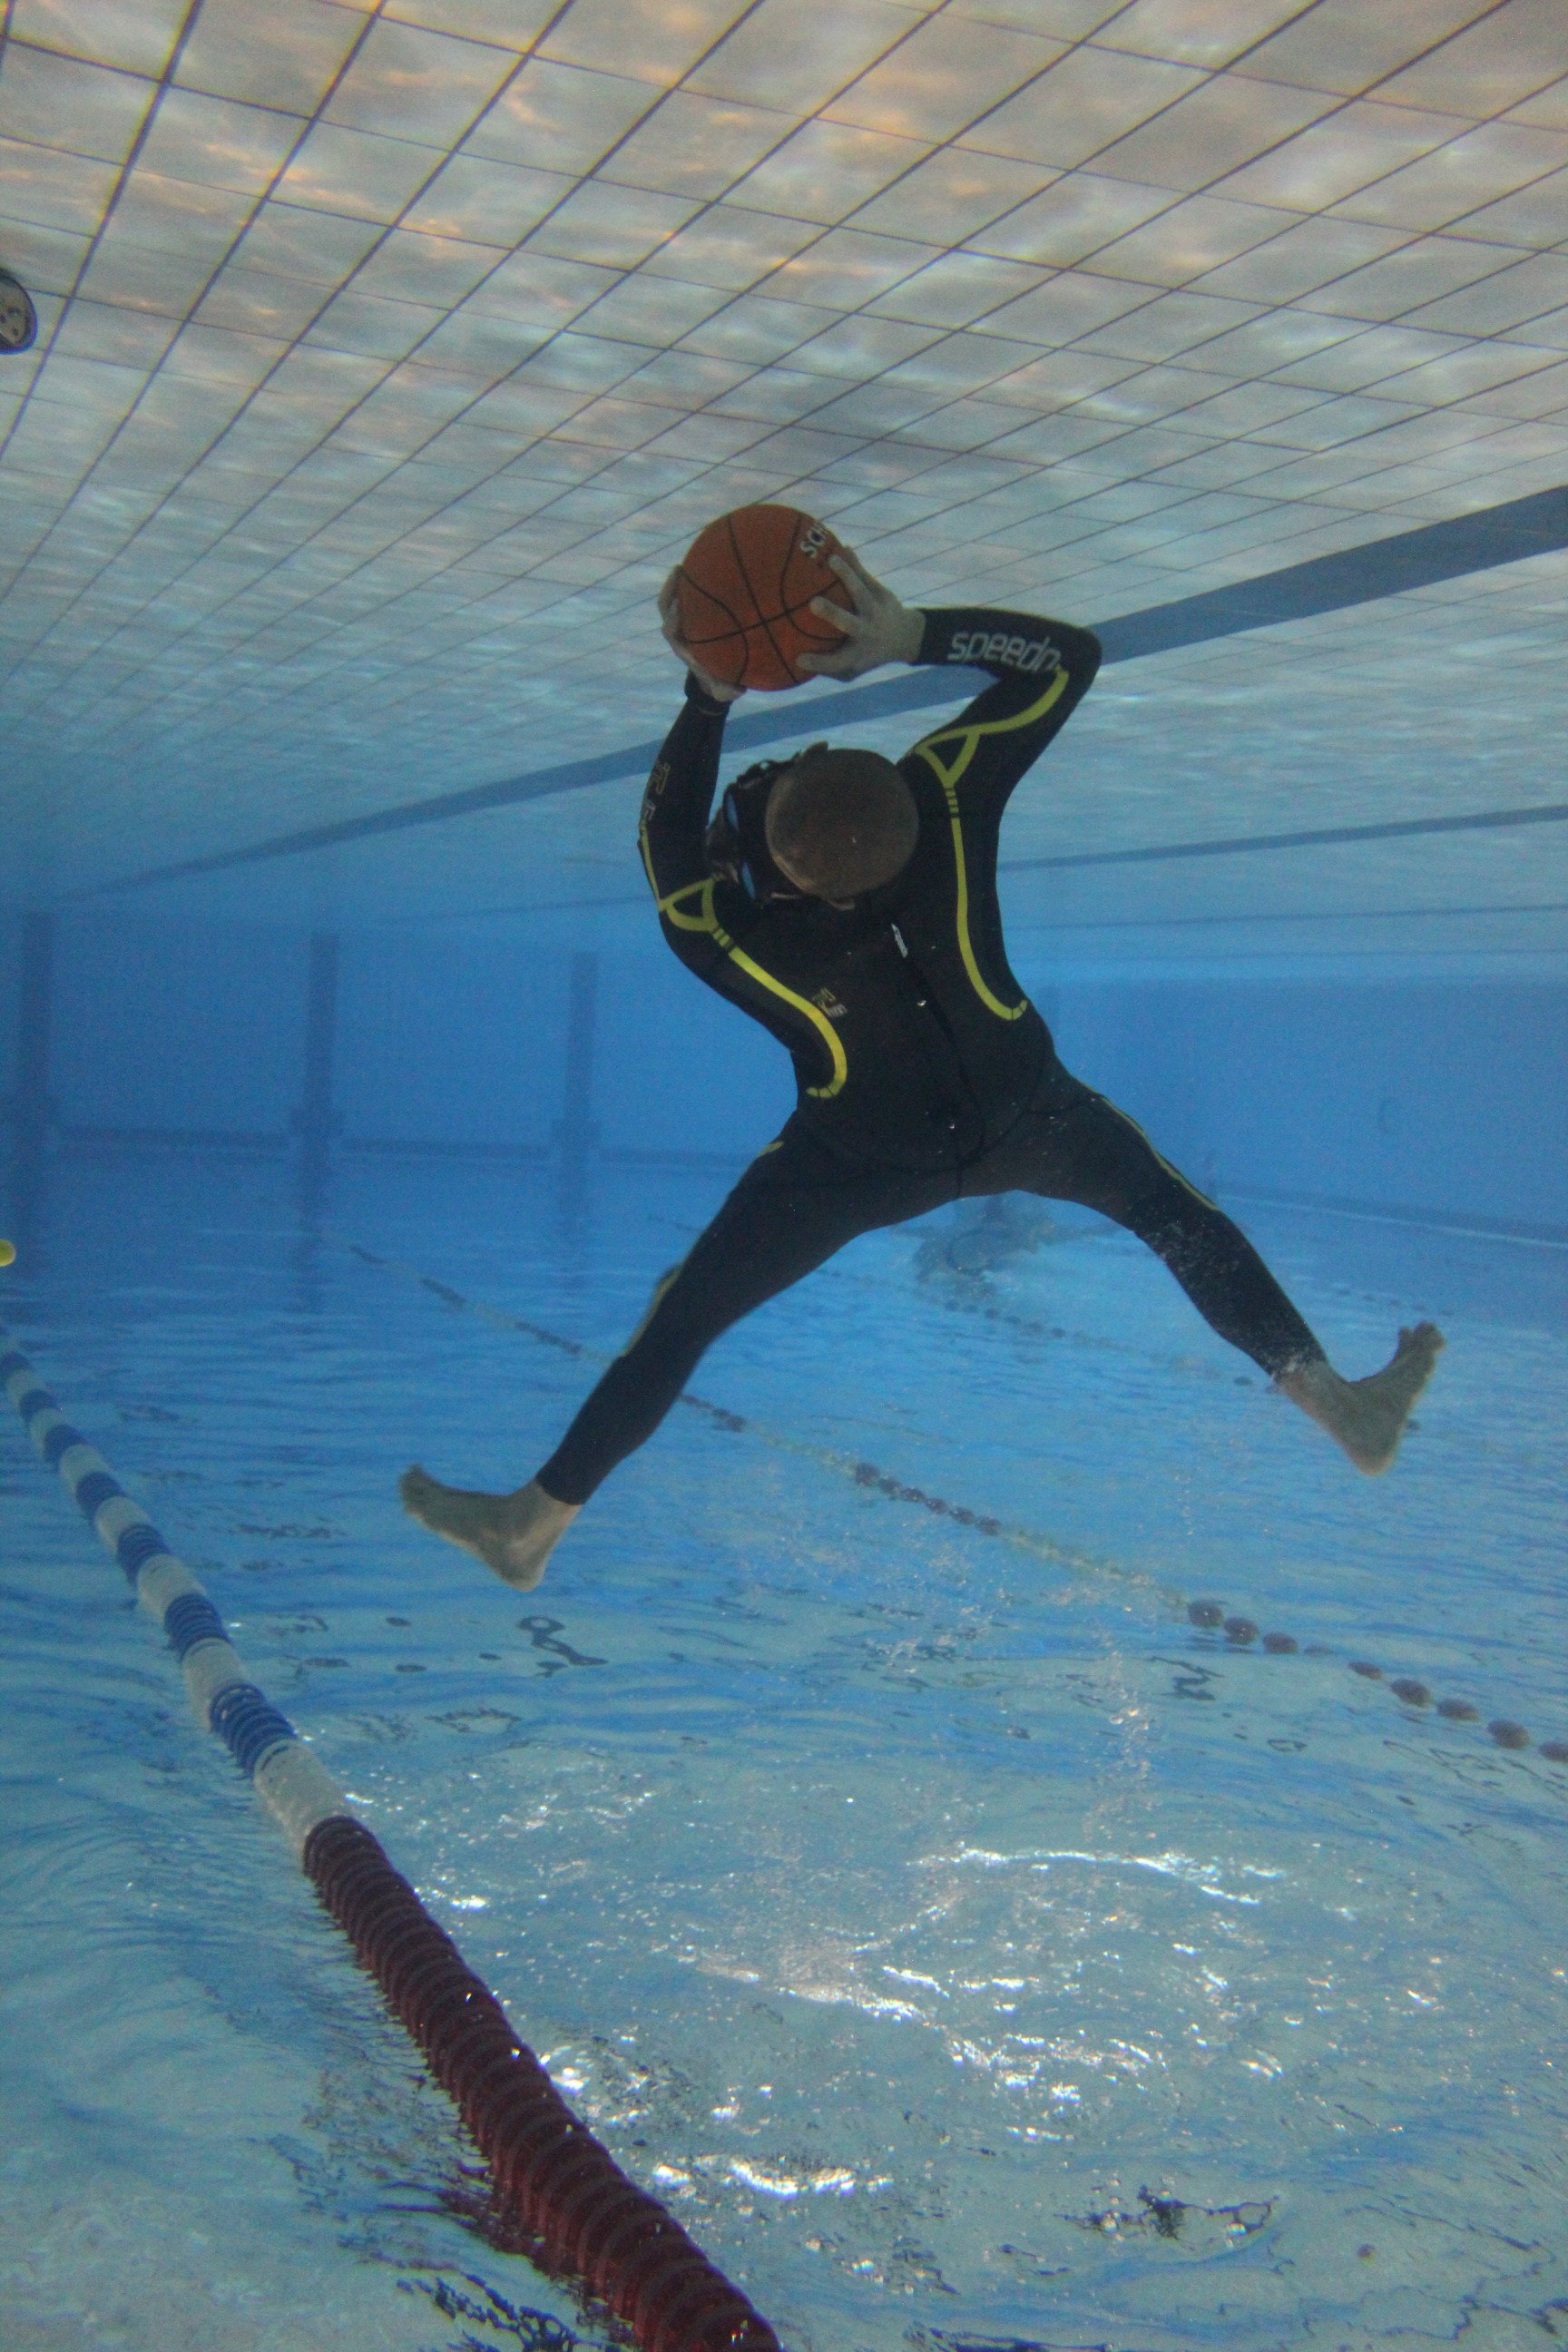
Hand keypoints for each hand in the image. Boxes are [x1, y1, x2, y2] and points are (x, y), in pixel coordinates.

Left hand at [658, 568, 745, 702]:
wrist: (713, 677)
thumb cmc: (720, 680)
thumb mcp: (725, 688)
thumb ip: (728, 689)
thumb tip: (738, 689)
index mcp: (683, 647)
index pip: (672, 632)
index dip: (674, 620)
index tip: (679, 608)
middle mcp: (679, 633)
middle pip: (666, 609)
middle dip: (669, 592)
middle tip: (678, 573)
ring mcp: (683, 621)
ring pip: (672, 598)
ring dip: (674, 582)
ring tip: (682, 564)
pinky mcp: (690, 613)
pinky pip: (685, 595)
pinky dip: (688, 582)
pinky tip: (700, 565)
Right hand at [796, 550, 921, 679]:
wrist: (904, 636)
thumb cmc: (864, 654)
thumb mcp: (849, 669)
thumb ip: (824, 668)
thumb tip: (788, 661)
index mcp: (857, 654)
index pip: (836, 661)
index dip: (818, 662)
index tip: (798, 658)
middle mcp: (866, 633)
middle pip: (849, 623)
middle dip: (832, 613)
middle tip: (814, 604)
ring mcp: (875, 611)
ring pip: (860, 592)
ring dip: (847, 576)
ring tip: (832, 561)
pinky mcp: (881, 594)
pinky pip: (865, 576)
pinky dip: (854, 562)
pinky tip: (842, 547)